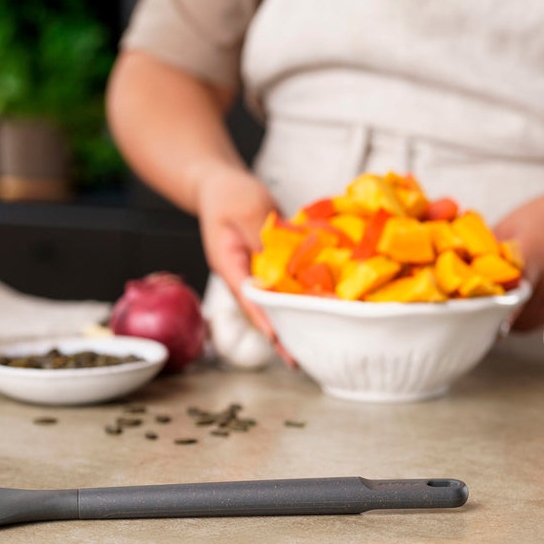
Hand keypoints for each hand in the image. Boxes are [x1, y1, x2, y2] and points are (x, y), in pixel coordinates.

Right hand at [194, 164, 295, 361]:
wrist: (222, 185)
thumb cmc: (228, 194)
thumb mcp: (245, 209)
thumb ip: (262, 236)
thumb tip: (282, 261)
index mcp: (229, 265)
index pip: (246, 296)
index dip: (262, 317)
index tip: (275, 337)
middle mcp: (243, 275)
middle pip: (261, 309)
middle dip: (279, 333)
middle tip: (297, 359)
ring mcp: (257, 272)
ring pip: (275, 301)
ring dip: (292, 319)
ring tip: (311, 346)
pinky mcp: (271, 264)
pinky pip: (288, 282)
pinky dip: (301, 294)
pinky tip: (321, 307)